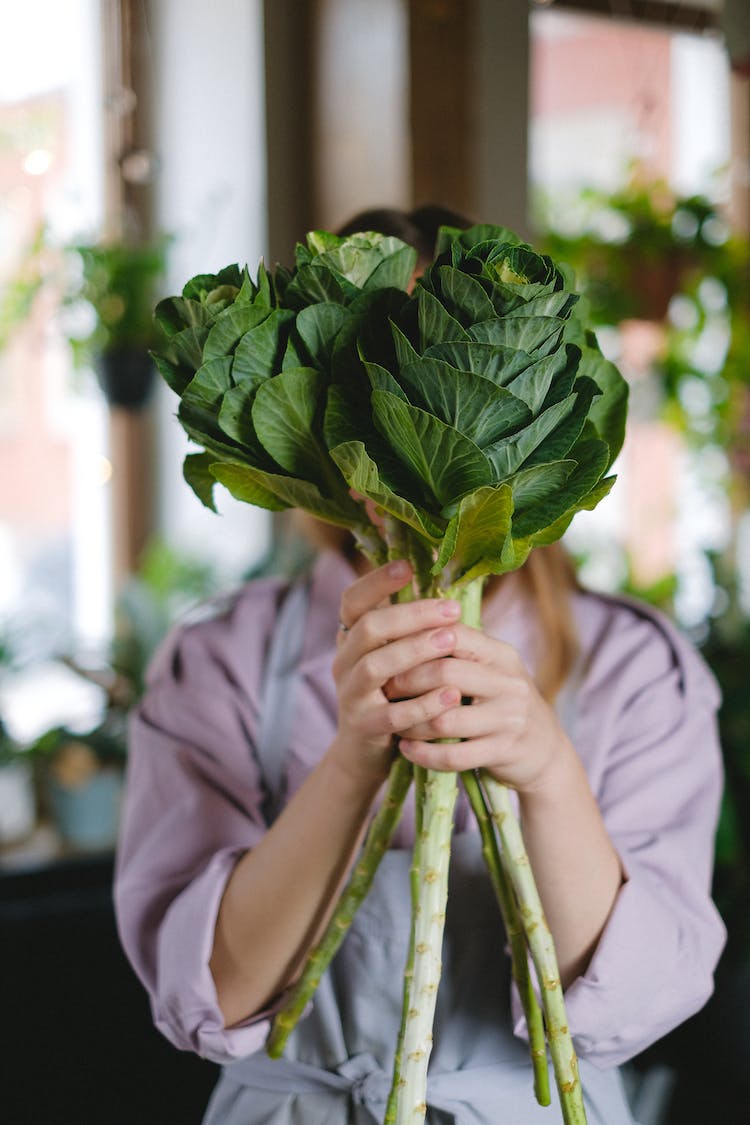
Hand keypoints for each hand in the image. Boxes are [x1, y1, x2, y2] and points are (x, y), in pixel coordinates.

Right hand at [328, 560, 464, 786]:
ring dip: (416, 651)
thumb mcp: (394, 658)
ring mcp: (350, 695)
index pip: (352, 600)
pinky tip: (452, 695)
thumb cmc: (393, 695)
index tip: (407, 566)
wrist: (366, 753)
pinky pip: (393, 714)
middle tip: (451, 610)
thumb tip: (447, 592)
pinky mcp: (364, 728)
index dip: (376, 581)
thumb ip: (409, 630)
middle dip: (411, 615)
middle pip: (369, 628)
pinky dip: (424, 703)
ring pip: (376, 666)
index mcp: (351, 639)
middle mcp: (344, 662)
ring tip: (452, 642)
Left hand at [391, 624, 569, 793]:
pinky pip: (454, 756)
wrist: (544, 751)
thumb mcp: (491, 669)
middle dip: (407, 682)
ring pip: (445, 719)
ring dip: (411, 723)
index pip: (453, 634)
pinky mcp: (502, 752)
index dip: (416, 641)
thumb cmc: (502, 702)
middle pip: (445, 673)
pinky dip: (423, 754)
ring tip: (393, 722)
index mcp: (500, 654)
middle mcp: (508, 683)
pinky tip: (407, 748)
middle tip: (385, 689)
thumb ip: (459, 650)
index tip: (390, 651)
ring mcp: (508, 719)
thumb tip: (405, 624)